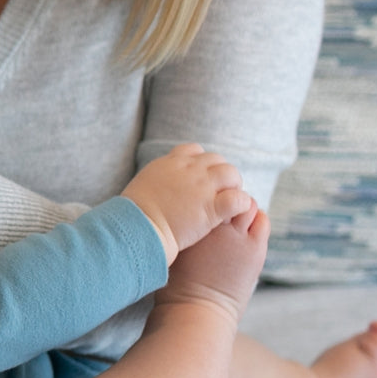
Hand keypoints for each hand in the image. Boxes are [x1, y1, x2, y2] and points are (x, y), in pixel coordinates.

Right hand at [122, 143, 251, 263]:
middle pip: (216, 159)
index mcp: (171, 163)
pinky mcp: (212, 208)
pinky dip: (242, 203)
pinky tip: (237, 211)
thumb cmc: (134, 213)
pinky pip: (239, 199)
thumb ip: (156, 181)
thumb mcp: (142, 185)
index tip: (201, 177)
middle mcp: (189, 170)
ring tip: (229, 200)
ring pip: (231, 173)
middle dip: (220, 173)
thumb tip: (157, 187)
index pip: (195, 150)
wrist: (138, 227)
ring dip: (234, 185)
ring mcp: (203, 187)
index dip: (202, 163)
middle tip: (219, 191)